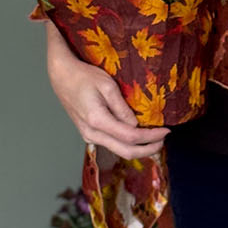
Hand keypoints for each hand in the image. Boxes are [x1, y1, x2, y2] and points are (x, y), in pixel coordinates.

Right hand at [45, 21, 168, 159]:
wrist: (61, 76)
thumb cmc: (84, 76)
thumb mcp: (107, 85)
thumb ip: (122, 107)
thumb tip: (136, 126)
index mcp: (97, 121)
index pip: (131, 137)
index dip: (151, 137)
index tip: (166, 131)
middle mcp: (91, 134)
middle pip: (125, 152)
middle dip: (147, 149)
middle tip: (163, 141)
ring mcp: (88, 135)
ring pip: (118, 150)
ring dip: (138, 148)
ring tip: (154, 139)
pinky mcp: (88, 133)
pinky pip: (111, 144)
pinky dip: (127, 144)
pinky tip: (137, 136)